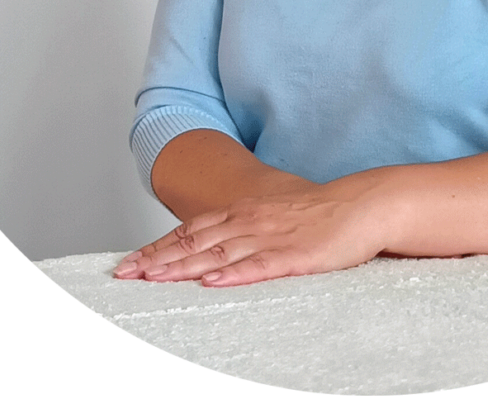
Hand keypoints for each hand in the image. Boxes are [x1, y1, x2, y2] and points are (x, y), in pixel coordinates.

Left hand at [113, 176, 392, 286]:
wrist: (362, 205)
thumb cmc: (320, 216)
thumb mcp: (274, 217)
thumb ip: (244, 231)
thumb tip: (214, 253)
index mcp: (245, 211)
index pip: (191, 229)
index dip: (158, 247)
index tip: (129, 264)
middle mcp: (251, 220)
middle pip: (196, 240)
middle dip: (157, 259)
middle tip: (125, 274)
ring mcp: (271, 237)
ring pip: (218, 253)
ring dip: (182, 267)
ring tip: (153, 279)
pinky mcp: (295, 255)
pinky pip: (258, 266)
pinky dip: (231, 274)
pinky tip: (210, 281)